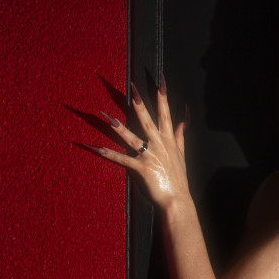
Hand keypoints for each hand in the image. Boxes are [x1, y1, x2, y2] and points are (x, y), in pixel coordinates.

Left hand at [86, 74, 191, 208]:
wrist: (178, 200)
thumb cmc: (178, 178)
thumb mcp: (181, 153)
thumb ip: (181, 133)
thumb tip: (185, 117)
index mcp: (168, 139)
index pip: (166, 112)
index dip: (163, 94)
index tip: (160, 78)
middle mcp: (159, 144)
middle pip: (147, 119)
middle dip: (139, 102)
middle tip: (131, 87)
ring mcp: (149, 156)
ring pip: (131, 137)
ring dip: (117, 126)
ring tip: (104, 115)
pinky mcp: (141, 168)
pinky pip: (120, 159)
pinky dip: (105, 154)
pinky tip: (93, 147)